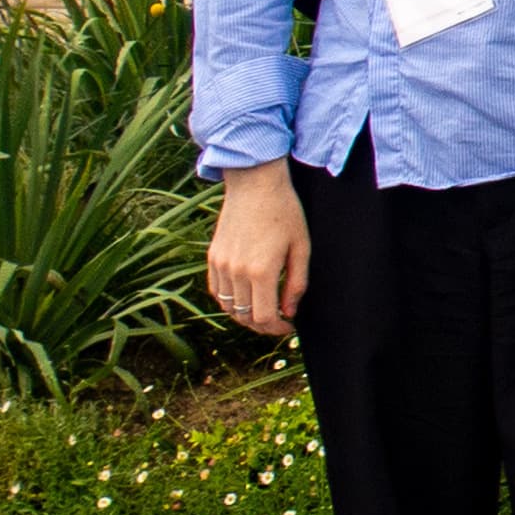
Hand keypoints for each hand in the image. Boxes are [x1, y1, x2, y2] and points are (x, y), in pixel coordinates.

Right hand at [207, 160, 310, 336]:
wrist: (255, 185)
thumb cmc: (285, 212)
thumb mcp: (301, 248)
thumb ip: (296, 283)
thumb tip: (289, 311)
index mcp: (261, 271)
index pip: (264, 318)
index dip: (277, 329)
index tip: (289, 325)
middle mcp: (236, 272)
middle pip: (245, 317)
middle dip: (263, 325)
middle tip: (279, 321)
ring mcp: (221, 265)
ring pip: (228, 307)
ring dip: (245, 315)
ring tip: (263, 310)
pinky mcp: (213, 257)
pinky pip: (216, 291)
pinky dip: (229, 301)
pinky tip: (245, 296)